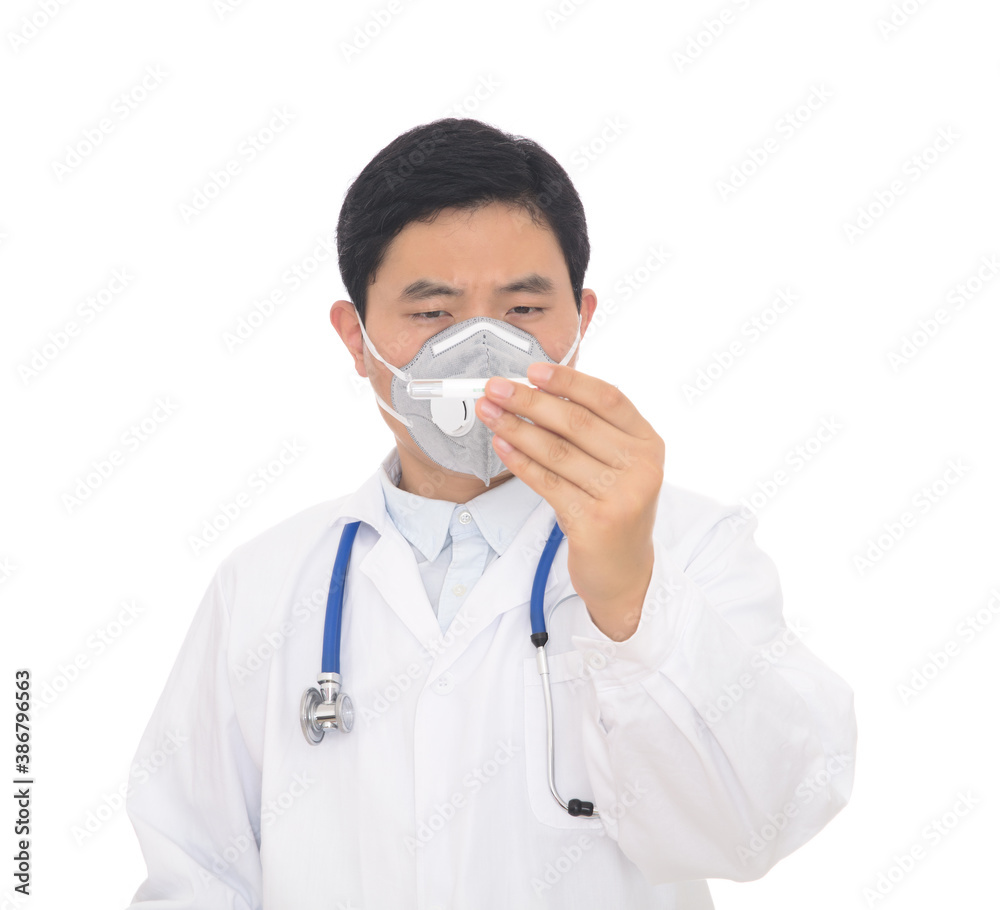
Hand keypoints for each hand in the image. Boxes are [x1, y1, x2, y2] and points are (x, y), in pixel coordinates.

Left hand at [475, 362, 664, 640]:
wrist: (624, 572)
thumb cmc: (612, 508)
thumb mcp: (616, 465)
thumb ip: (590, 430)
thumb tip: (534, 391)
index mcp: (648, 443)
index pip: (607, 398)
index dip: (568, 381)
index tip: (532, 369)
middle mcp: (641, 468)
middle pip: (576, 422)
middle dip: (528, 401)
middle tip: (494, 388)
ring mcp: (619, 497)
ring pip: (556, 451)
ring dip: (515, 428)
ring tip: (488, 413)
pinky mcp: (593, 522)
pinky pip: (546, 482)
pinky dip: (519, 461)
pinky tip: (501, 446)